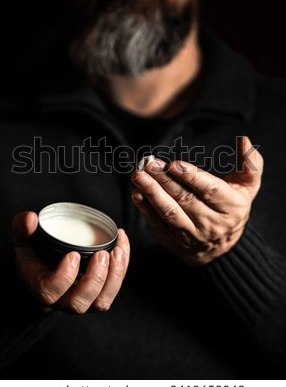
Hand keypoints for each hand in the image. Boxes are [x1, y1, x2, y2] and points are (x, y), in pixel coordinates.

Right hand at [12, 212, 129, 312]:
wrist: (47, 267)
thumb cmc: (35, 253)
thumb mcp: (24, 240)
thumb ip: (23, 228)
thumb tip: (31, 218)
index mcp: (42, 288)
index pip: (50, 291)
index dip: (64, 277)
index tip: (73, 255)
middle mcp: (63, 300)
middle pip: (79, 302)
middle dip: (94, 279)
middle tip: (101, 254)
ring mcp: (84, 300)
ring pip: (102, 301)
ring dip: (114, 277)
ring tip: (118, 251)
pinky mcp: (100, 293)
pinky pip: (114, 287)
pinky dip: (122, 268)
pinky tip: (122, 245)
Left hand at [131, 136, 262, 265]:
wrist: (222, 246)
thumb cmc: (232, 205)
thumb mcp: (248, 185)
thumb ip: (250, 163)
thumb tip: (244, 140)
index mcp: (232, 207)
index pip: (211, 191)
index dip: (192, 177)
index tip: (174, 164)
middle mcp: (212, 223)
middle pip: (186, 199)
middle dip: (165, 180)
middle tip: (149, 164)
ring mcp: (192, 235)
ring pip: (170, 213)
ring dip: (152, 193)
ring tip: (139, 176)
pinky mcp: (174, 240)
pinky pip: (158, 224)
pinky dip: (146, 209)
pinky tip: (137, 193)